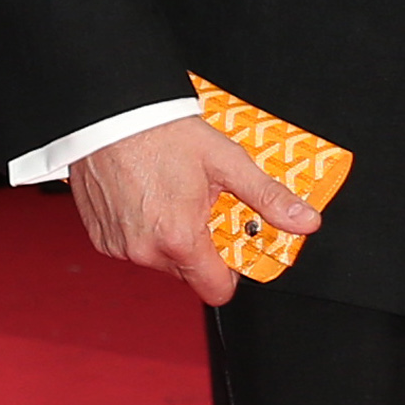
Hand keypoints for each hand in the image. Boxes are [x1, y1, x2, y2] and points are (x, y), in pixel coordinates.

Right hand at [66, 115, 321, 308]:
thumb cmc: (160, 133)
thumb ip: (268, 197)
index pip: (217, 290)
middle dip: (203, 247)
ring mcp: (119, 245)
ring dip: (173, 237)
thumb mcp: (227, 162)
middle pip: (190, 272)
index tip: (236, 246)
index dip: (233, 271)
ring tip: (175, 196)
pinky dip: (145, 229)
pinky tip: (149, 197)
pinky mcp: (100, 237)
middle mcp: (145, 249)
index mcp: (179, 239)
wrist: (110, 114)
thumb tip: (304, 220)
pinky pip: (133, 246)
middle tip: (205, 207)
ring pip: (161, 259)